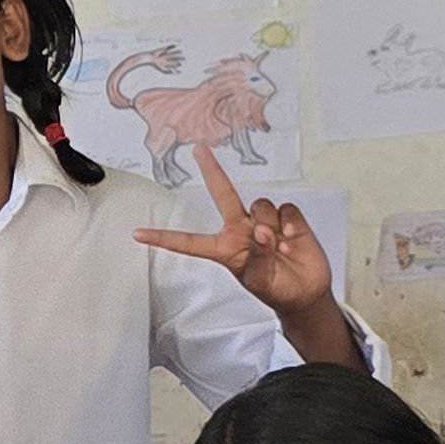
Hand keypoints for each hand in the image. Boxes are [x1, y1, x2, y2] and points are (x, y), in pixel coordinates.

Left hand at [136, 146, 342, 331]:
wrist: (306, 293)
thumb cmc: (276, 289)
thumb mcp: (259, 280)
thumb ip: (258, 256)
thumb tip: (262, 232)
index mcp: (224, 248)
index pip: (189, 242)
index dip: (163, 238)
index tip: (138, 234)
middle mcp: (240, 229)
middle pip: (223, 194)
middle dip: (213, 171)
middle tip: (200, 150)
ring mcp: (264, 221)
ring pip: (260, 205)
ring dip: (270, 224)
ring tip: (279, 247)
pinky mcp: (287, 218)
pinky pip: (285, 208)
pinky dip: (289, 223)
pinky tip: (291, 238)